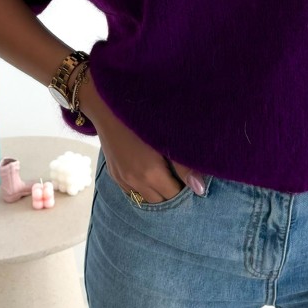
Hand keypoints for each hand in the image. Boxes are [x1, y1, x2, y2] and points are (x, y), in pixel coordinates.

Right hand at [76, 66, 205, 202]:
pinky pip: (132, 192)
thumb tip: (200, 189)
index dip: (187, 192)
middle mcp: (135, 181)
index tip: (195, 183)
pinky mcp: (114, 174)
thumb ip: (184, 166)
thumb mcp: (167, 136)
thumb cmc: (143, 116)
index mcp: (150, 173)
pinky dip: (144, 190)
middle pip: (160, 203)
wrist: (107, 105)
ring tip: (169, 179)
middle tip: (184, 181)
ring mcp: (122, 179)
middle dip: (173, 196)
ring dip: (158, 194)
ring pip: (145, 199)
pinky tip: (152, 177)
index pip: (174, 197)